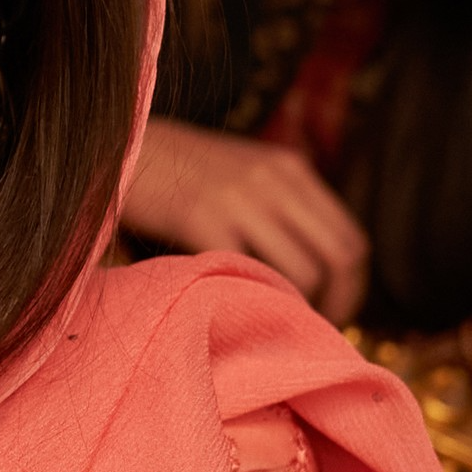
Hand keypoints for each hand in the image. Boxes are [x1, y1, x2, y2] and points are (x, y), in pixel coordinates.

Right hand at [123, 119, 370, 319]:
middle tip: (315, 329)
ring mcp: (240, 198)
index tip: (333, 310)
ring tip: (277, 323)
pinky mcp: (203, 217)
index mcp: (290, 168)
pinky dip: (255, 299)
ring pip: (304, 272)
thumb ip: (278, 203)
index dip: (352, 285)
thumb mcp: (242, 171)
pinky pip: (252, 273)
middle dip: (338, 303)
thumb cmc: (178, 170)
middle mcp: (274, 180)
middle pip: (340, 257)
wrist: (119, 142)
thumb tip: (312, 265)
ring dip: (298, 309)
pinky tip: (240, 308)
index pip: (351, 237)